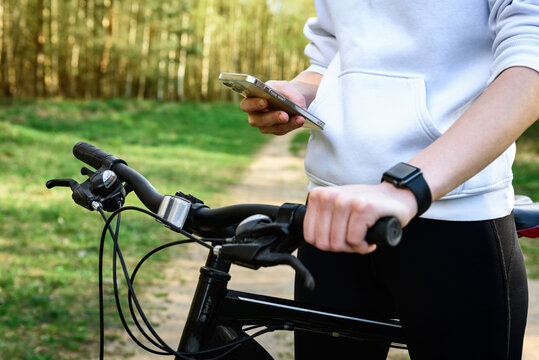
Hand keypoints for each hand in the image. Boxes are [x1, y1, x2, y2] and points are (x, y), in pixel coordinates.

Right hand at [240, 80, 306, 134]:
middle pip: (258, 121)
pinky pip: (283, 130)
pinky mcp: (276, 130)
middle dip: (273, 117)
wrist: (290, 98)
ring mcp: (265, 125)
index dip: (253, 104)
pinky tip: (301, 119)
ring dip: (287, 124)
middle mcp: (255, 116)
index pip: (246, 105)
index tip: (265, 102)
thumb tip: (295, 104)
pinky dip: (293, 124)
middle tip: (284, 115)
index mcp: (251, 101)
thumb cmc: (282, 91)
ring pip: (273, 128)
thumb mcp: (284, 87)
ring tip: (299, 118)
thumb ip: (286, 92)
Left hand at [303, 182, 417, 253]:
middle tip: (354, 238)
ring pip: (339, 244)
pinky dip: (364, 246)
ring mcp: (346, 201)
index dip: (327, 244)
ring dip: (354, 247)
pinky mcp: (363, 208)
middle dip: (341, 247)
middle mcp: (330, 196)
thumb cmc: (365, 206)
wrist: (397, 195)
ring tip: (363, 236)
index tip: (341, 237)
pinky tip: (370, 238)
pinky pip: (355, 241)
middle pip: (324, 243)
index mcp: (318, 196)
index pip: (310, 236)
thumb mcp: (337, 207)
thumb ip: (322, 220)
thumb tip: (313, 241)